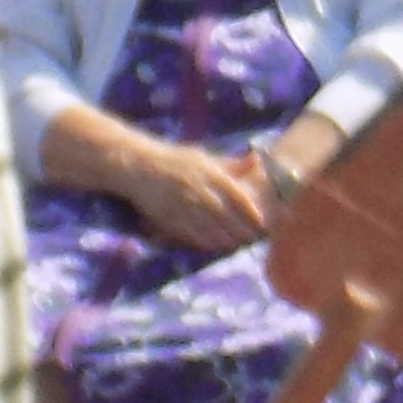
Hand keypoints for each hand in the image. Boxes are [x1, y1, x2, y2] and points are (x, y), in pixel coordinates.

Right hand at [120, 137, 278, 258]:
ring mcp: (182, 207)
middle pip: (226, 217)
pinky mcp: (170, 220)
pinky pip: (194, 237)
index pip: (237, 196)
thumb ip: (232, 164)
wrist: (139, 167)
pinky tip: (219, 245)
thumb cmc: (176, 161)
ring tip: (240, 243)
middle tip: (256, 237)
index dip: (252, 212)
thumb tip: (259, 161)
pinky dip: (209, 243)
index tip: (264, 222)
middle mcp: (197, 191)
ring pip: (211, 230)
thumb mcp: (204, 158)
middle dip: (243, 230)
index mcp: (208, 174)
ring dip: (228, 240)